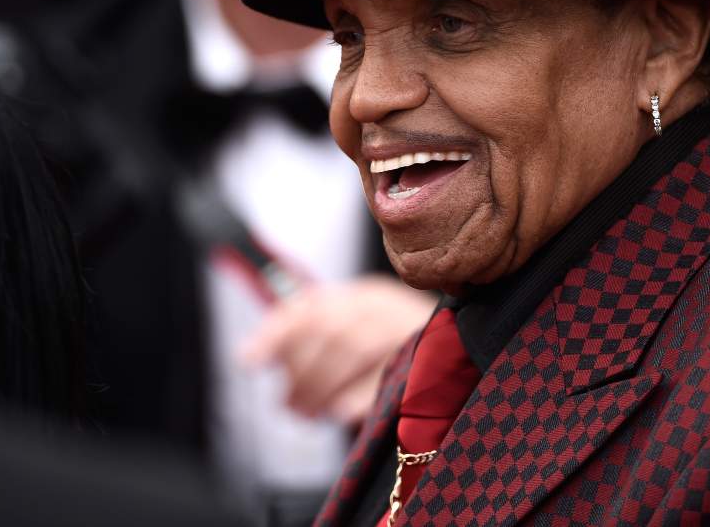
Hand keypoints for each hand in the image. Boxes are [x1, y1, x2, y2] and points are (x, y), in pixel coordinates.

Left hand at [241, 275, 435, 423]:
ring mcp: (410, 329)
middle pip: (331, 329)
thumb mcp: (354, 335)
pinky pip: (388, 374)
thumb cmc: (393, 354)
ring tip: (305, 412)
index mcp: (363, 294)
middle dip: (301, 370)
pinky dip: (359, 395)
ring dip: (321, 385)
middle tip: (287, 404)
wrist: (461, 355)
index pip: (311, 305)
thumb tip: (249, 357)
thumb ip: (309, 338)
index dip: (276, 332)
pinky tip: (338, 414)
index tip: (248, 361)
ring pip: (354, 346)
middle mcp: (386, 305)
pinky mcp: (432, 359)